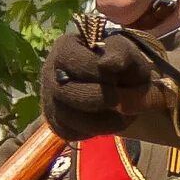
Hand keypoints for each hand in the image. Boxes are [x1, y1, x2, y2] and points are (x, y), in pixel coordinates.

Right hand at [40, 26, 162, 140]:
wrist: (121, 85)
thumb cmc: (122, 65)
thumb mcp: (128, 55)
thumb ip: (121, 55)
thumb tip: (106, 64)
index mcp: (66, 47)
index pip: (69, 58)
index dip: (93, 70)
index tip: (115, 77)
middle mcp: (50, 72)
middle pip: (63, 90)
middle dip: (95, 98)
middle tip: (117, 99)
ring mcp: (50, 98)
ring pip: (65, 116)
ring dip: (98, 120)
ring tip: (122, 115)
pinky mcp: (55, 121)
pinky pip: (68, 131)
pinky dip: (91, 131)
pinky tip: (107, 122)